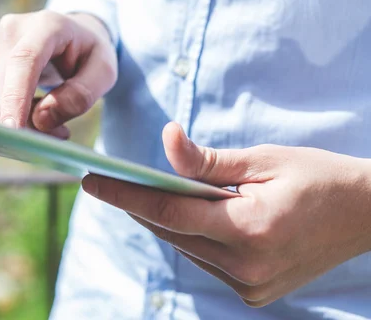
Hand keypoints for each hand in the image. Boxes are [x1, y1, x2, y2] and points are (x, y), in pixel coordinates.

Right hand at [0, 10, 116, 137]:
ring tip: (51, 115)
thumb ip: (80, 96)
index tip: (13, 130)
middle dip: (31, 124)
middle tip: (61, 133)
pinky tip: (29, 108)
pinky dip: (8, 117)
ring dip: (22, 123)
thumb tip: (40, 119)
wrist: (70, 37)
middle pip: (8, 89)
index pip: (25, 61)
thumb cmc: (88, 55)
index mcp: (47, 25)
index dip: (17, 96)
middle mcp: (11, 28)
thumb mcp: (103, 74)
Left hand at [82, 122, 370, 306]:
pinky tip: (189, 216)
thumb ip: (206, 159)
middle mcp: (246, 266)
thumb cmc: (317, 176)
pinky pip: (204, 260)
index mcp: (250, 228)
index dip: (124, 195)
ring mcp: (250, 286)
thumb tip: (165, 139)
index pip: (168, 212)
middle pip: (171, 231)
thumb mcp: (262, 158)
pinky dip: (191, 237)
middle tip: (110, 181)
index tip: (90, 182)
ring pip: (185, 248)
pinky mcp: (253, 293)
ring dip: (165, 221)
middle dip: (138, 204)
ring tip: (146, 193)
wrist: (366, 214)